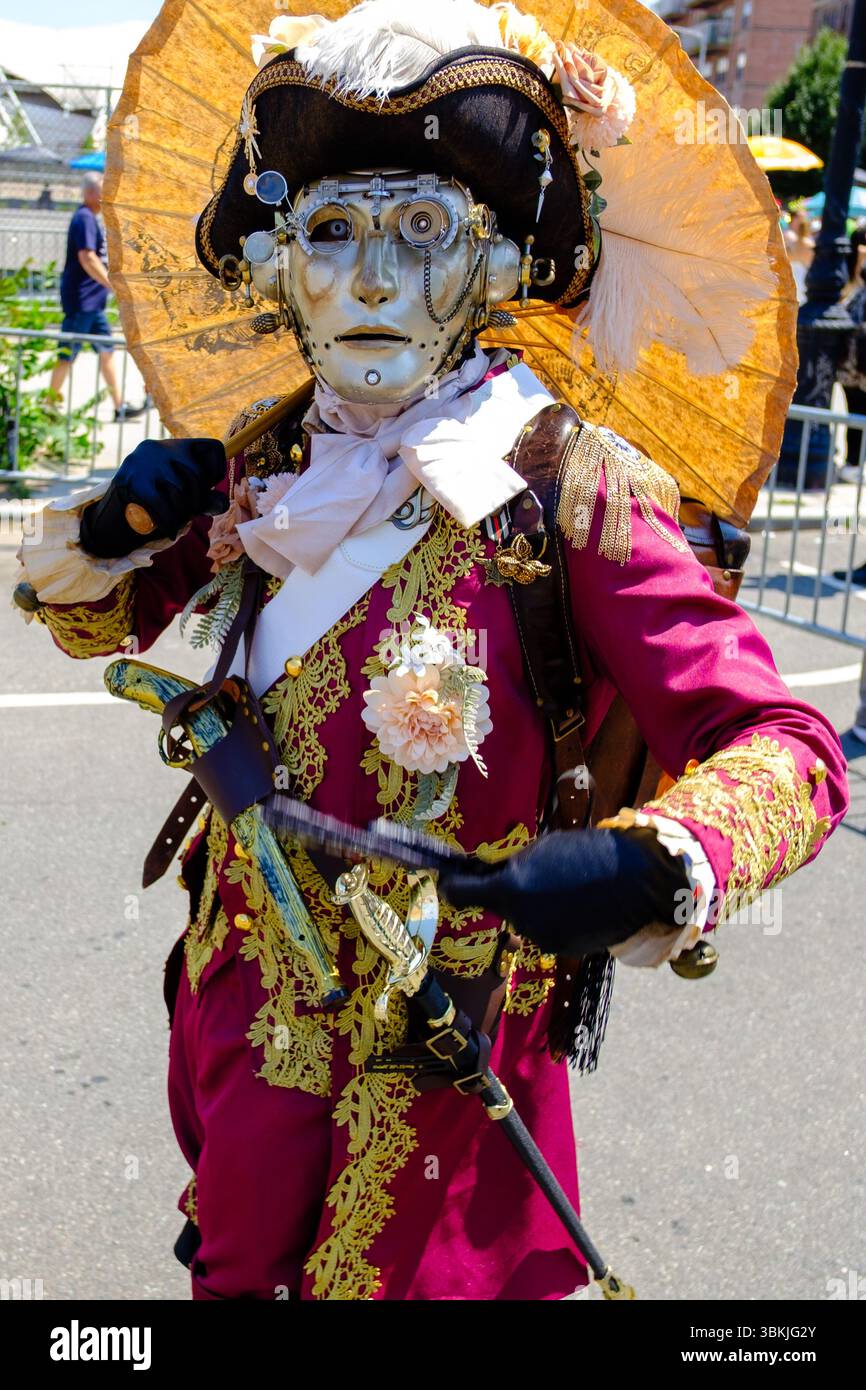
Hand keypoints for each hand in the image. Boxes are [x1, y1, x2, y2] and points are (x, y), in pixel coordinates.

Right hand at [79, 438, 226, 558]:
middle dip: (196, 500)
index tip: (208, 484)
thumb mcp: (185, 499)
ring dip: (180, 512)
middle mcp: (159, 448)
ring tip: (171, 515)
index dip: (217, 471)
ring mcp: (144, 463)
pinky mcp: (132, 481)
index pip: (213, 448)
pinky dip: (169, 523)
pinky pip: (164, 507)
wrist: (114, 516)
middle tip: (185, 509)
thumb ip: (205, 500)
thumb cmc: (155, 504)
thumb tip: (220, 503)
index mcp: (174, 446)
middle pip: (197, 476)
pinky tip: (167, 529)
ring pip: (181, 493)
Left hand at [438, 826, 688, 956]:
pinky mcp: (562, 950)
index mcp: (511, 890)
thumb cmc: (588, 853)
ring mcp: (542, 939)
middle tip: (540, 874)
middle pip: (500, 905)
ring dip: (535, 906)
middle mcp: (521, 922)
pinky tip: (578, 905)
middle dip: (510, 891)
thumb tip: (486, 876)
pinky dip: (554, 919)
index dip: (453, 884)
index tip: (450, 879)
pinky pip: (546, 931)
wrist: (639, 881)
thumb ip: (510, 866)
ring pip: (524, 919)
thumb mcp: (541, 849)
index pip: (461, 893)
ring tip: (567, 887)